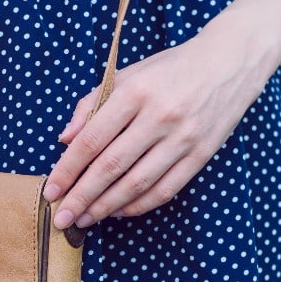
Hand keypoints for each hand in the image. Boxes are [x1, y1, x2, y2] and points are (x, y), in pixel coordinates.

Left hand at [44, 21, 271, 227]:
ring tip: (85, 219)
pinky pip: (165, 189)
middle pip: (111, 166)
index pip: (92, 139)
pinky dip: (138, 205)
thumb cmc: (170, 69)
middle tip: (62, 217)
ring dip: (107, 207)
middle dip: (82, 196)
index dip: (68, 169)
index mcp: (135, 92)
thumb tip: (64, 140)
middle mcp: (159, 116)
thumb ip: (92, 104)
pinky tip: (118, 211)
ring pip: (137, 183)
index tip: (51, 191)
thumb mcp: (128, 74)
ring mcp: (183, 137)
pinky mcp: (201, 154)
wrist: (229, 62)